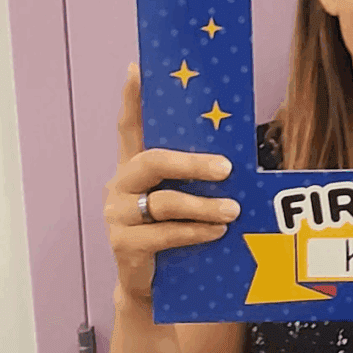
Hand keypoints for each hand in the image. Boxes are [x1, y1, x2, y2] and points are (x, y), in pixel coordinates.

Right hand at [102, 62, 241, 303]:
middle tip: (227, 168)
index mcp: (134, 166)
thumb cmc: (174, 229)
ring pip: (164, 201)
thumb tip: (235, 153)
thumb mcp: (183, 196)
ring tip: (233, 209)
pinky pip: (164, 234)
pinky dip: (195, 231)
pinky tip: (217, 231)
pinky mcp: (124, 245)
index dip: (132, 98)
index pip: (129, 125)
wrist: (152, 285)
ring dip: (204, 205)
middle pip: (152, 161)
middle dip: (192, 163)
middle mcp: (120, 185)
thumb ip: (195, 173)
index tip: (137, 67)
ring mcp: (117, 215)